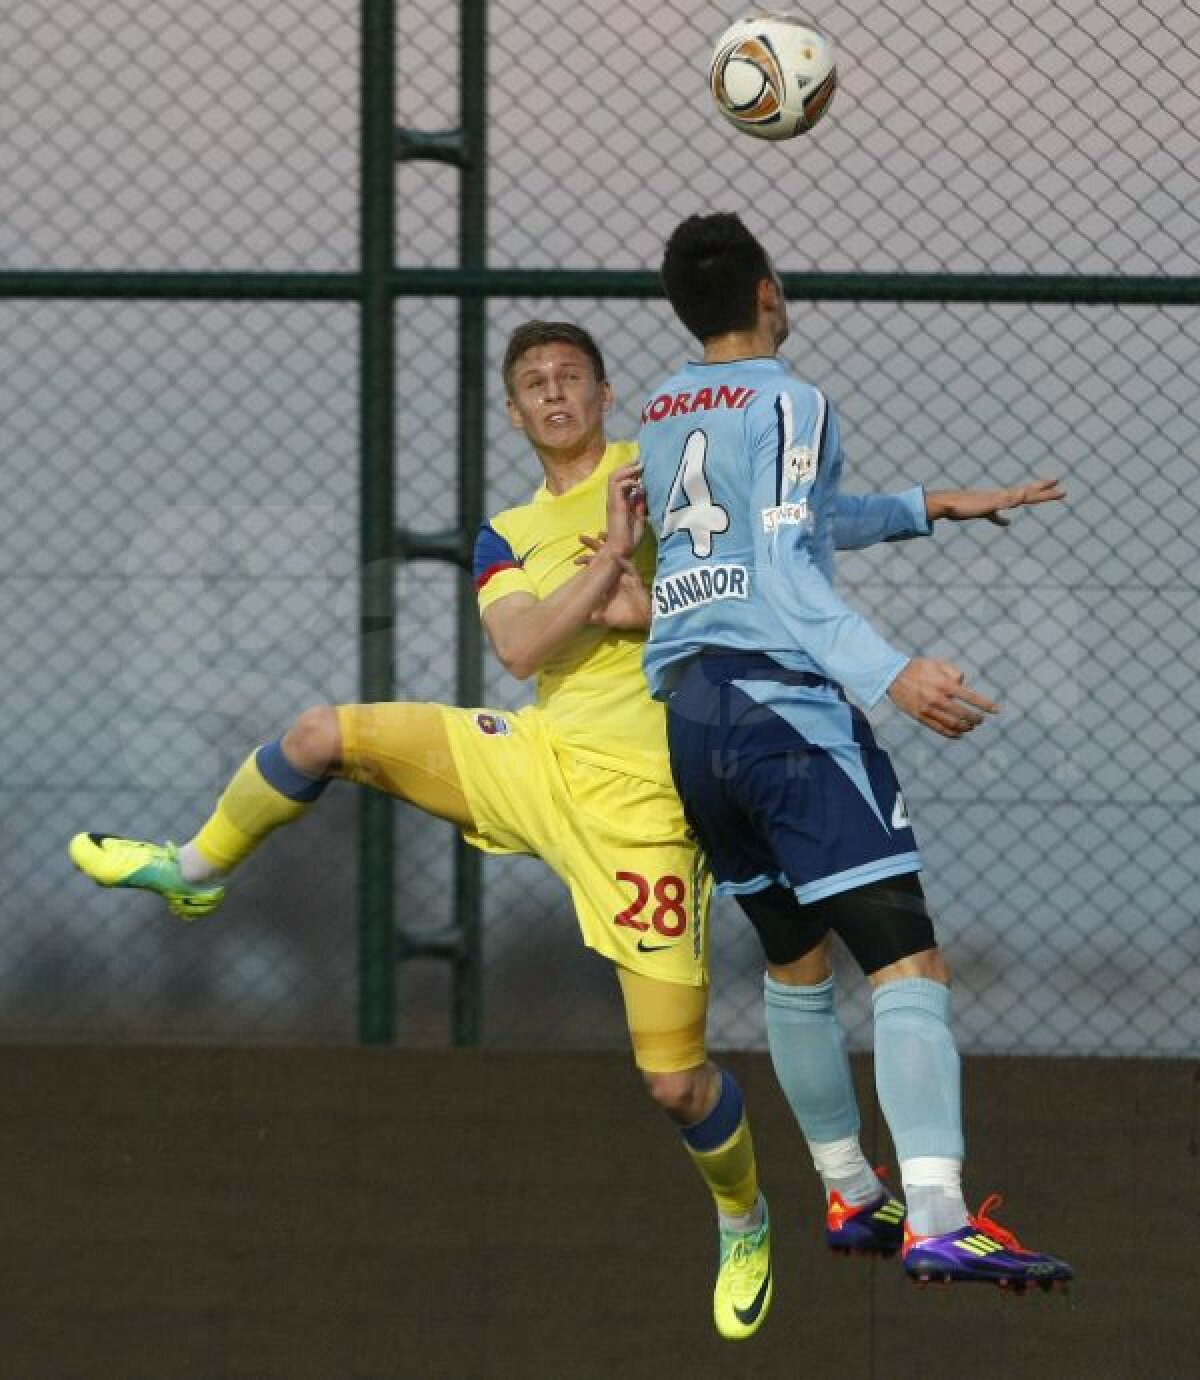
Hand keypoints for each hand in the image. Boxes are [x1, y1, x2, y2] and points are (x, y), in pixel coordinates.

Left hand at [575, 534, 650, 628]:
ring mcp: (625, 576)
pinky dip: (623, 562)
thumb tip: (580, 618)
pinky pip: (630, 568)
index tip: (575, 560)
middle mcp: (615, 576)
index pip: (595, 569)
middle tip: (580, 537)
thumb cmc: (625, 617)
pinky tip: (616, 556)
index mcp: (607, 583)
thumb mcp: (605, 618)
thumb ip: (594, 616)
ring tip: (599, 535)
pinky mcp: (635, 578)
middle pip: (603, 557)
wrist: (644, 619)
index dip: (586, 562)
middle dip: (593, 546)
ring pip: (617, 557)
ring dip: (609, 547)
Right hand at [603, 461, 646, 558]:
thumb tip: (643, 491)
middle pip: (615, 474)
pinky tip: (639, 485)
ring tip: (640, 468)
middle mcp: (614, 499)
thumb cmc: (630, 539)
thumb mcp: (639, 518)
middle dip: (628, 466)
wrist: (621, 550)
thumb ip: (640, 505)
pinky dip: (629, 482)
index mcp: (619, 502)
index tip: (642, 466)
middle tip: (640, 462)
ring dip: (628, 470)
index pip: (620, 480)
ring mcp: (613, 502)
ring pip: (614, 477)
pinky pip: (619, 486)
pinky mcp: (616, 505)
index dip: (630, 471)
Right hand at [886, 657, 997, 737]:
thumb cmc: (917, 668)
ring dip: (966, 727)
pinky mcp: (921, 717)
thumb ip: (954, 672)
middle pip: (964, 714)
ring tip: (971, 727)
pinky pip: (939, 729)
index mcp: (944, 684)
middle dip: (976, 719)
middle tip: (981, 720)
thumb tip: (963, 684)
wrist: (892, 676)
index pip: (971, 698)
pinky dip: (952, 734)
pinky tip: (959, 734)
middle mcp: (938, 699)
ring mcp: (929, 710)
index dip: (986, 705)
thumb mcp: (938, 663)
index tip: (997, 710)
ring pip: (953, 725)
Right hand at [925, 477, 1064, 526]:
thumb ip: (998, 518)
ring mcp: (996, 499)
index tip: (1057, 485)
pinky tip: (1023, 495)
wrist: (948, 504)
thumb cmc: (965, 508)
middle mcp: (1003, 496)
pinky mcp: (988, 504)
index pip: (1028, 494)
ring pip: (1020, 495)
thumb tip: (1009, 523)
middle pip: (1029, 493)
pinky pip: (1004, 501)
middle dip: (1046, 492)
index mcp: (1004, 498)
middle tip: (1064, 491)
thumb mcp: (987, 514)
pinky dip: (1015, 497)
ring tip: (1051, 485)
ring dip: (1035, 492)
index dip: (1042, 490)